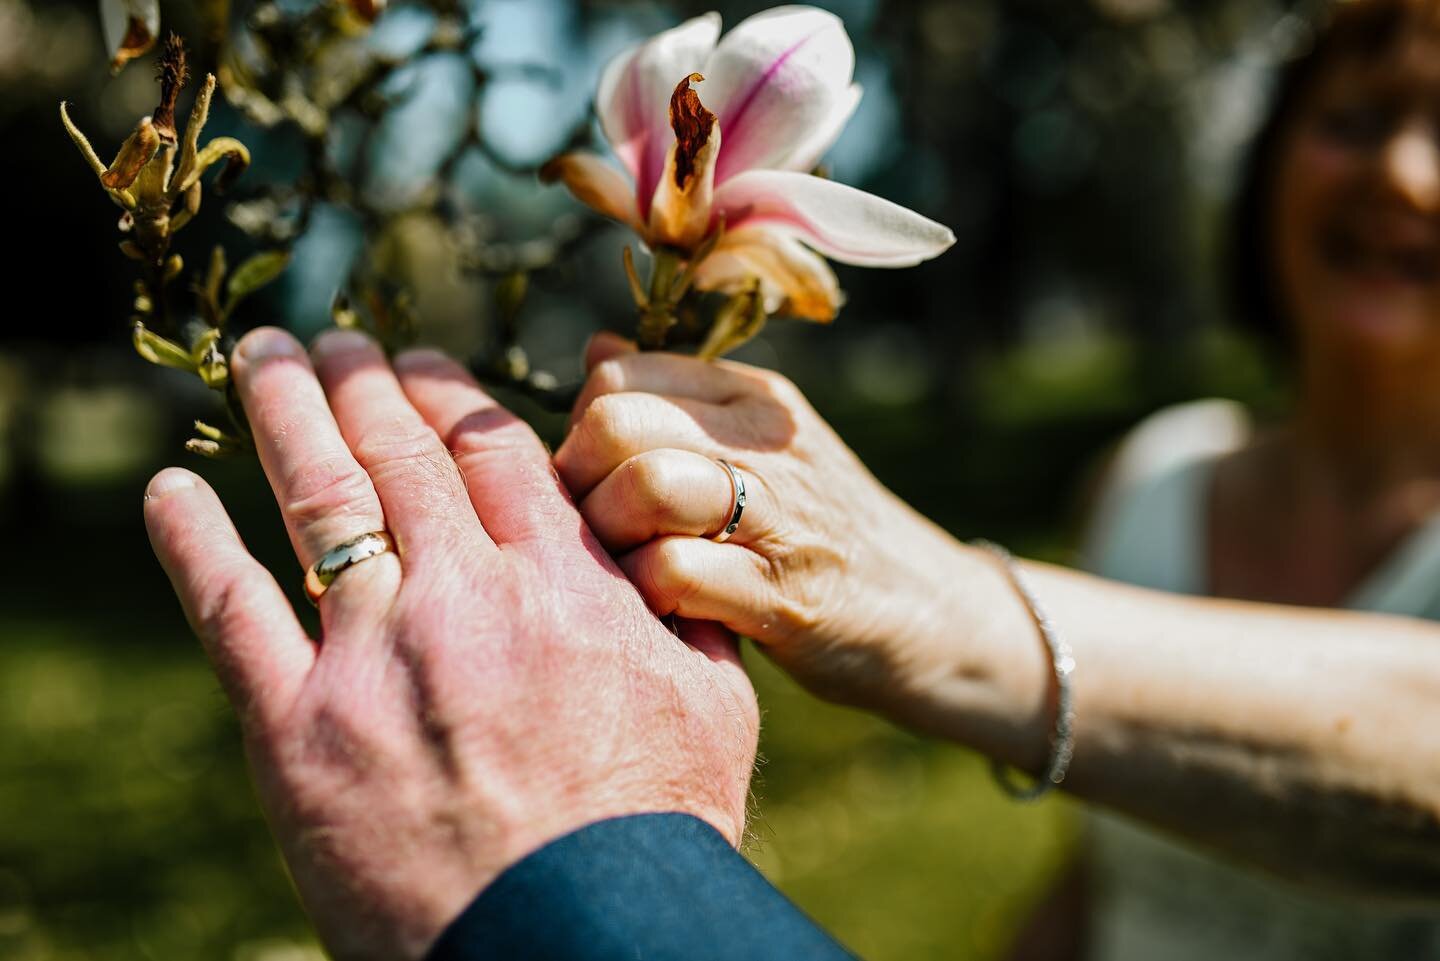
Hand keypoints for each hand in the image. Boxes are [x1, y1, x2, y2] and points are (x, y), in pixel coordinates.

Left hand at [143, 328, 758, 960]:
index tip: (424, 362)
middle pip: (400, 453)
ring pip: (320, 499)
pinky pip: (231, 609)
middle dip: (365, 382)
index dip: (451, 393)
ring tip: (264, 355)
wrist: (577, 937)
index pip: (494, 450)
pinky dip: (194, 542)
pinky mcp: (298, 727)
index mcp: (562, 582)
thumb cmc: (659, 830)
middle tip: (336, 336)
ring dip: (286, 414)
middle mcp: (463, 593)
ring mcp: (374, 653)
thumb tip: (670, 551)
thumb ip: (684, 612)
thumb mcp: (715, 707)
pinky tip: (171, 492)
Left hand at [554, 334, 973, 711]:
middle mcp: (765, 442)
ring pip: (645, 486)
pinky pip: (673, 572)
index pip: (619, 374)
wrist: (929, 613)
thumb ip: (680, 401)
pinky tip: (663, 606)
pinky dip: (646, 592)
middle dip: (580, 480)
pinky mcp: (780, 595)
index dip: (582, 427)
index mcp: (753, 398)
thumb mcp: (762, 447)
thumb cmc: (821, 532)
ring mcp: (778, 516)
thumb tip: (597, 349)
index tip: (597, 477)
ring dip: (608, 534)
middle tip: (598, 526)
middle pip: (616, 424)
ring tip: (625, 563)